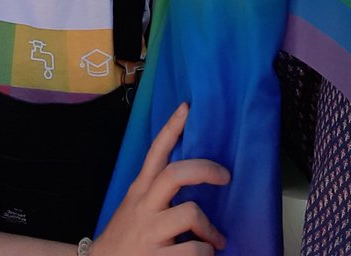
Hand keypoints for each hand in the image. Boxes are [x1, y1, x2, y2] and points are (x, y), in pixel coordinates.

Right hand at [93, 102, 228, 254]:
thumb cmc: (126, 237)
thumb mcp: (135, 207)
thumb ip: (156, 193)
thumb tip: (190, 179)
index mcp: (141, 191)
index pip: (155, 153)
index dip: (171, 128)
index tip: (187, 108)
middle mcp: (145, 207)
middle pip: (175, 174)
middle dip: (205, 169)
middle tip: (225, 175)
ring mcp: (151, 232)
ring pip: (191, 213)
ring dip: (210, 229)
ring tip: (215, 241)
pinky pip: (194, 251)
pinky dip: (205, 253)